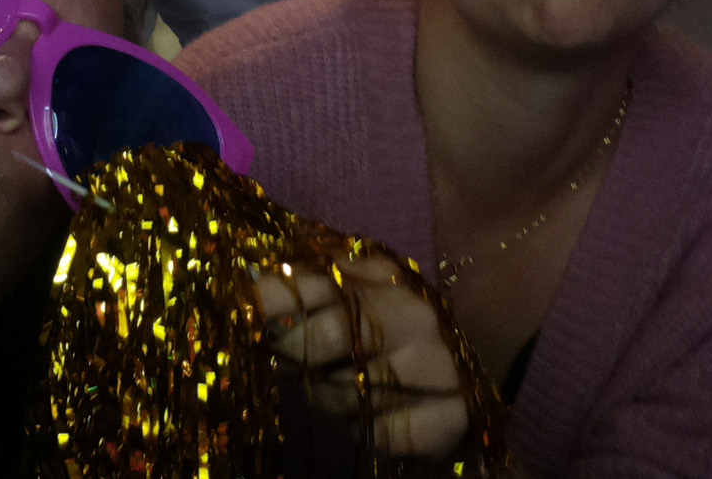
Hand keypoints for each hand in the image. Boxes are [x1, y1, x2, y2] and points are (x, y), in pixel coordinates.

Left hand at [254, 256, 469, 458]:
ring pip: (349, 393)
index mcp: (385, 278)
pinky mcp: (453, 415)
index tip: (240, 314)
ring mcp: (439, 363)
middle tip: (299, 365)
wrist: (471, 384)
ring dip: (334, 402)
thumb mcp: (360, 302)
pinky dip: (369, 434)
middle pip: (330, 334)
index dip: (271, 297)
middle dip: (300, 357)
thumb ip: (313, 290)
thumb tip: (251, 283)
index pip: (316, 279)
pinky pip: (381, 433)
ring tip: (351, 392)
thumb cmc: (394, 341)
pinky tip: (382, 418)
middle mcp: (415, 314)